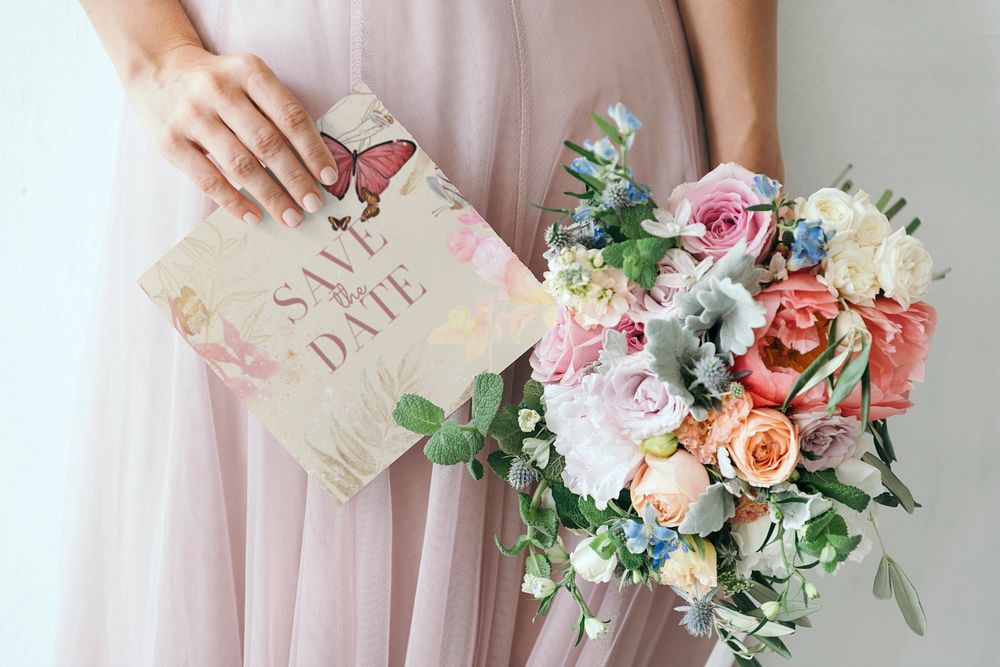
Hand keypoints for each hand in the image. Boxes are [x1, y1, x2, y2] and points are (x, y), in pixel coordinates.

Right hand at [127, 44, 336, 226]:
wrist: (158, 70)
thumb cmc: (220, 85)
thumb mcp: (249, 82)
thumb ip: (276, 113)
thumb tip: (312, 164)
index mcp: (248, 71)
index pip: (290, 116)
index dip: (313, 149)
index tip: (330, 177)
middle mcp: (218, 90)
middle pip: (267, 143)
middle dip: (295, 178)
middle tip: (314, 204)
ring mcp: (191, 116)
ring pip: (240, 165)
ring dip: (270, 196)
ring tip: (291, 217)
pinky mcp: (169, 142)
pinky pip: (208, 180)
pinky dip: (234, 202)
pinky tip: (254, 216)